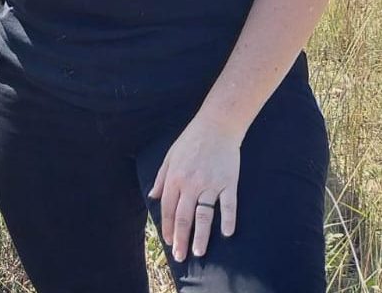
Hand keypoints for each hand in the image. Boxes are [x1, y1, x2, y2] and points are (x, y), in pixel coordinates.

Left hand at [148, 114, 241, 262]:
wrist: (216, 125)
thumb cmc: (191, 140)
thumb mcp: (170, 156)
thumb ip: (161, 178)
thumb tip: (152, 196)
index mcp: (175, 177)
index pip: (169, 208)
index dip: (168, 226)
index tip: (168, 242)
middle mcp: (191, 183)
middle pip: (184, 216)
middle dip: (180, 238)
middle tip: (180, 256)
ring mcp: (210, 183)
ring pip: (204, 215)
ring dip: (200, 235)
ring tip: (197, 252)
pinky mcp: (228, 182)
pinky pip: (229, 204)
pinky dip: (228, 219)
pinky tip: (226, 233)